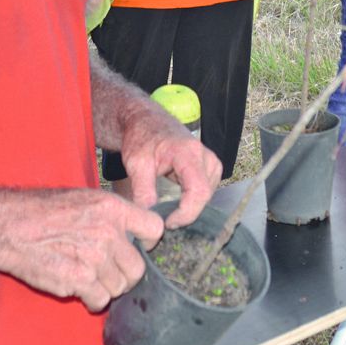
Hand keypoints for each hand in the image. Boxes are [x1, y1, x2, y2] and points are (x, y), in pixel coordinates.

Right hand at [0, 187, 163, 311]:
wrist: (11, 226)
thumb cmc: (45, 211)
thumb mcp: (86, 199)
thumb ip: (114, 216)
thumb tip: (138, 233)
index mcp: (112, 208)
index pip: (154, 228)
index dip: (148, 241)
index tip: (137, 247)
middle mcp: (108, 233)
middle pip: (138, 268)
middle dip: (125, 274)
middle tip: (107, 270)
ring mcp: (94, 258)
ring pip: (119, 287)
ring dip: (105, 287)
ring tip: (85, 274)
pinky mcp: (78, 281)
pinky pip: (100, 300)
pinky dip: (91, 299)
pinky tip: (77, 286)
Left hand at [116, 101, 222, 228]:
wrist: (146, 121)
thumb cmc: (141, 137)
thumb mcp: (136, 163)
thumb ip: (143, 190)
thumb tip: (149, 216)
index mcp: (187, 153)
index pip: (198, 190)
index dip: (187, 213)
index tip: (169, 224)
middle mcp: (204, 156)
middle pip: (205, 195)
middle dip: (187, 213)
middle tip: (165, 222)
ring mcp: (209, 160)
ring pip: (207, 194)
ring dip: (191, 207)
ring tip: (170, 212)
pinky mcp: (209, 166)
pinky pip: (207, 189)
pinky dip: (194, 199)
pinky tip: (179, 202)